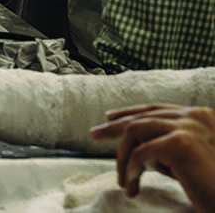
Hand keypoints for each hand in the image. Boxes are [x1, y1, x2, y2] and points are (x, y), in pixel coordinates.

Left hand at [90, 104, 214, 205]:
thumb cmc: (209, 188)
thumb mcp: (186, 159)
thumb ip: (166, 143)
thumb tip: (135, 141)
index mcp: (199, 116)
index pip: (155, 109)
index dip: (130, 112)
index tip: (110, 118)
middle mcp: (194, 116)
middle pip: (142, 117)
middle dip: (115, 127)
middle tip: (93, 133)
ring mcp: (188, 127)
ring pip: (135, 132)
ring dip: (123, 157)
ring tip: (122, 180)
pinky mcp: (180, 144)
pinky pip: (141, 154)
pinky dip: (131, 171)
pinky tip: (131, 187)